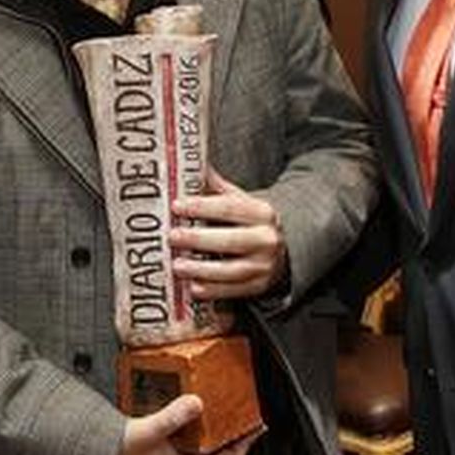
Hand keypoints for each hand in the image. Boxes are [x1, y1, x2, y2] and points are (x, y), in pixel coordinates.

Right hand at [111, 394, 258, 454]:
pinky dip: (194, 419)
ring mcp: (174, 453)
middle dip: (233, 431)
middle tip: (243, 411)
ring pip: (204, 441)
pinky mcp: (163, 444)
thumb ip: (173, 417)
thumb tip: (196, 403)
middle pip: (219, 450)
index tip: (257, 428)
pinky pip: (187, 433)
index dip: (246, 446)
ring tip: (221, 404)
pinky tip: (190, 405)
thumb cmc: (122, 454)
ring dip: (214, 425)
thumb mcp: (151, 431)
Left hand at [168, 170, 285, 299]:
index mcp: (262, 213)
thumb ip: (215, 186)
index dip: (202, 206)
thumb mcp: (240, 200)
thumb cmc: (250, 222)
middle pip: (231, 240)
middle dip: (199, 239)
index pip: (229, 207)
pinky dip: (212, 291)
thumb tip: (192, 164)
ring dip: (202, 269)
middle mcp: (267, 239)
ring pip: (232, 270)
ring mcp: (264, 266)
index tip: (177, 205)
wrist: (281, 249)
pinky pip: (234, 291)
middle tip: (172, 236)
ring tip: (177, 265)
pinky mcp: (259, 286)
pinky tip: (193, 288)